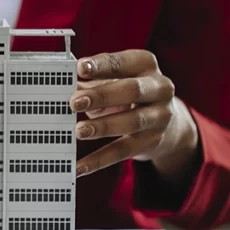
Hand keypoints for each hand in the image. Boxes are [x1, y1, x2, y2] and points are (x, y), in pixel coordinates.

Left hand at [70, 50, 198, 188]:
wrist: (168, 122)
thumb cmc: (128, 94)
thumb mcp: (113, 80)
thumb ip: (90, 81)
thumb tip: (62, 84)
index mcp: (145, 64)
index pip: (123, 62)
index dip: (102, 65)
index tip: (80, 68)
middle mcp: (159, 88)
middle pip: (132, 90)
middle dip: (102, 96)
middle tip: (75, 102)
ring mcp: (159, 116)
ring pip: (132, 122)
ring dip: (104, 126)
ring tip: (79, 131)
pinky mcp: (153, 141)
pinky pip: (124, 151)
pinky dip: (100, 160)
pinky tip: (80, 166)